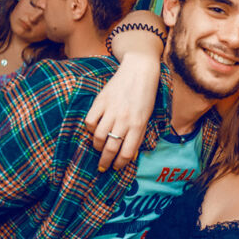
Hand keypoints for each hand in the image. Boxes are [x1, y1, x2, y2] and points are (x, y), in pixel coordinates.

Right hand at [83, 53, 160, 171]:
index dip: (119, 164)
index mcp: (138, 125)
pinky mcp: (100, 101)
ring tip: (99, 148)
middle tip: (102, 167)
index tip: (115, 168)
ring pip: (98, 137)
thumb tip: (129, 156)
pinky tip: (94, 130)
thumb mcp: (147, 117)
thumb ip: (139, 135)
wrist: (139, 70)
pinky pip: (90, 121)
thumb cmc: (145, 96)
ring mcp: (111, 110)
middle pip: (110, 148)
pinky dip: (90, 129)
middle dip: (105, 161)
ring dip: (97, 146)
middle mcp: (124, 119)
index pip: (126, 153)